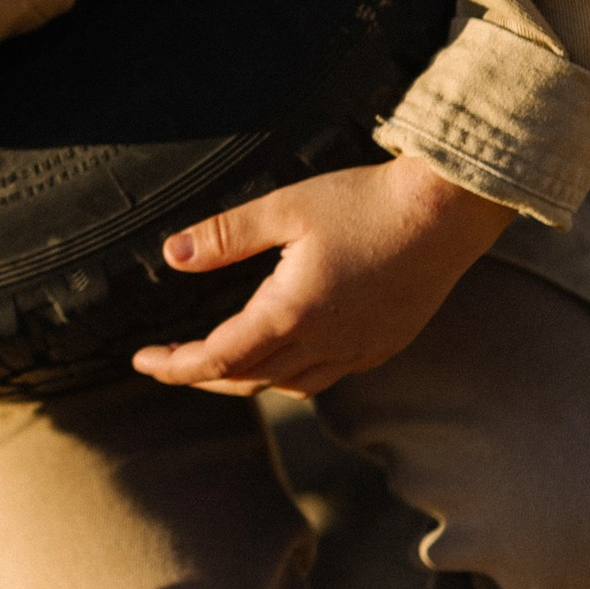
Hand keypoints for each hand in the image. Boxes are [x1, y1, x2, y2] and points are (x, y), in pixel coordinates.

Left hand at [131, 153, 513, 398]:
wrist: (448, 210)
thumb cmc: (366, 202)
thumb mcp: (284, 209)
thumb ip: (224, 236)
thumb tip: (170, 255)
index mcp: (291, 315)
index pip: (217, 360)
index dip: (174, 366)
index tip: (141, 360)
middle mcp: (326, 345)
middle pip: (247, 380)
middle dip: (201, 376)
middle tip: (168, 361)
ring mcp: (360, 350)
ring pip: (288, 386)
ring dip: (247, 379)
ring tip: (218, 360)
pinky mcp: (385, 345)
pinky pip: (326, 377)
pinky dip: (291, 374)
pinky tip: (284, 353)